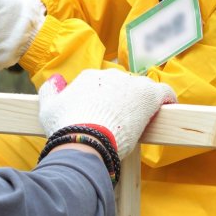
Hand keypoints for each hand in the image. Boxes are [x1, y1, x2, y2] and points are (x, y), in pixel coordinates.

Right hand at [38, 69, 176, 157]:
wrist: (85, 139)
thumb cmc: (65, 127)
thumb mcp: (47, 109)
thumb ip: (50, 91)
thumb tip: (55, 80)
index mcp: (89, 77)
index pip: (101, 86)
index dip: (103, 102)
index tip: (103, 117)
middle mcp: (111, 76)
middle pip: (121, 87)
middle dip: (121, 103)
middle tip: (119, 124)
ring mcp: (130, 84)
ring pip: (140, 90)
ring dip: (140, 103)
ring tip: (139, 122)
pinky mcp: (147, 95)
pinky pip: (163, 92)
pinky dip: (166, 99)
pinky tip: (168, 108)